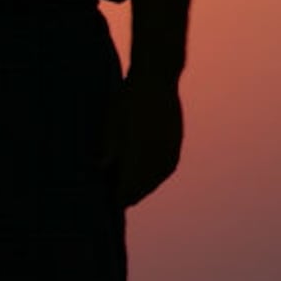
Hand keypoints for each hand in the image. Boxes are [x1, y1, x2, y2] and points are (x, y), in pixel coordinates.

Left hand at [103, 72, 183, 207]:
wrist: (157, 77)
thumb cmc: (128, 97)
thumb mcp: (112, 119)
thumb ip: (110, 145)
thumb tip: (103, 168)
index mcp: (141, 146)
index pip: (131, 181)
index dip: (121, 195)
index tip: (112, 203)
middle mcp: (158, 150)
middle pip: (146, 182)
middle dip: (133, 194)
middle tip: (120, 202)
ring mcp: (170, 146)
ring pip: (158, 176)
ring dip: (146, 187)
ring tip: (133, 194)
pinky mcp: (177, 141)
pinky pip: (168, 167)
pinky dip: (158, 176)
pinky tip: (150, 179)